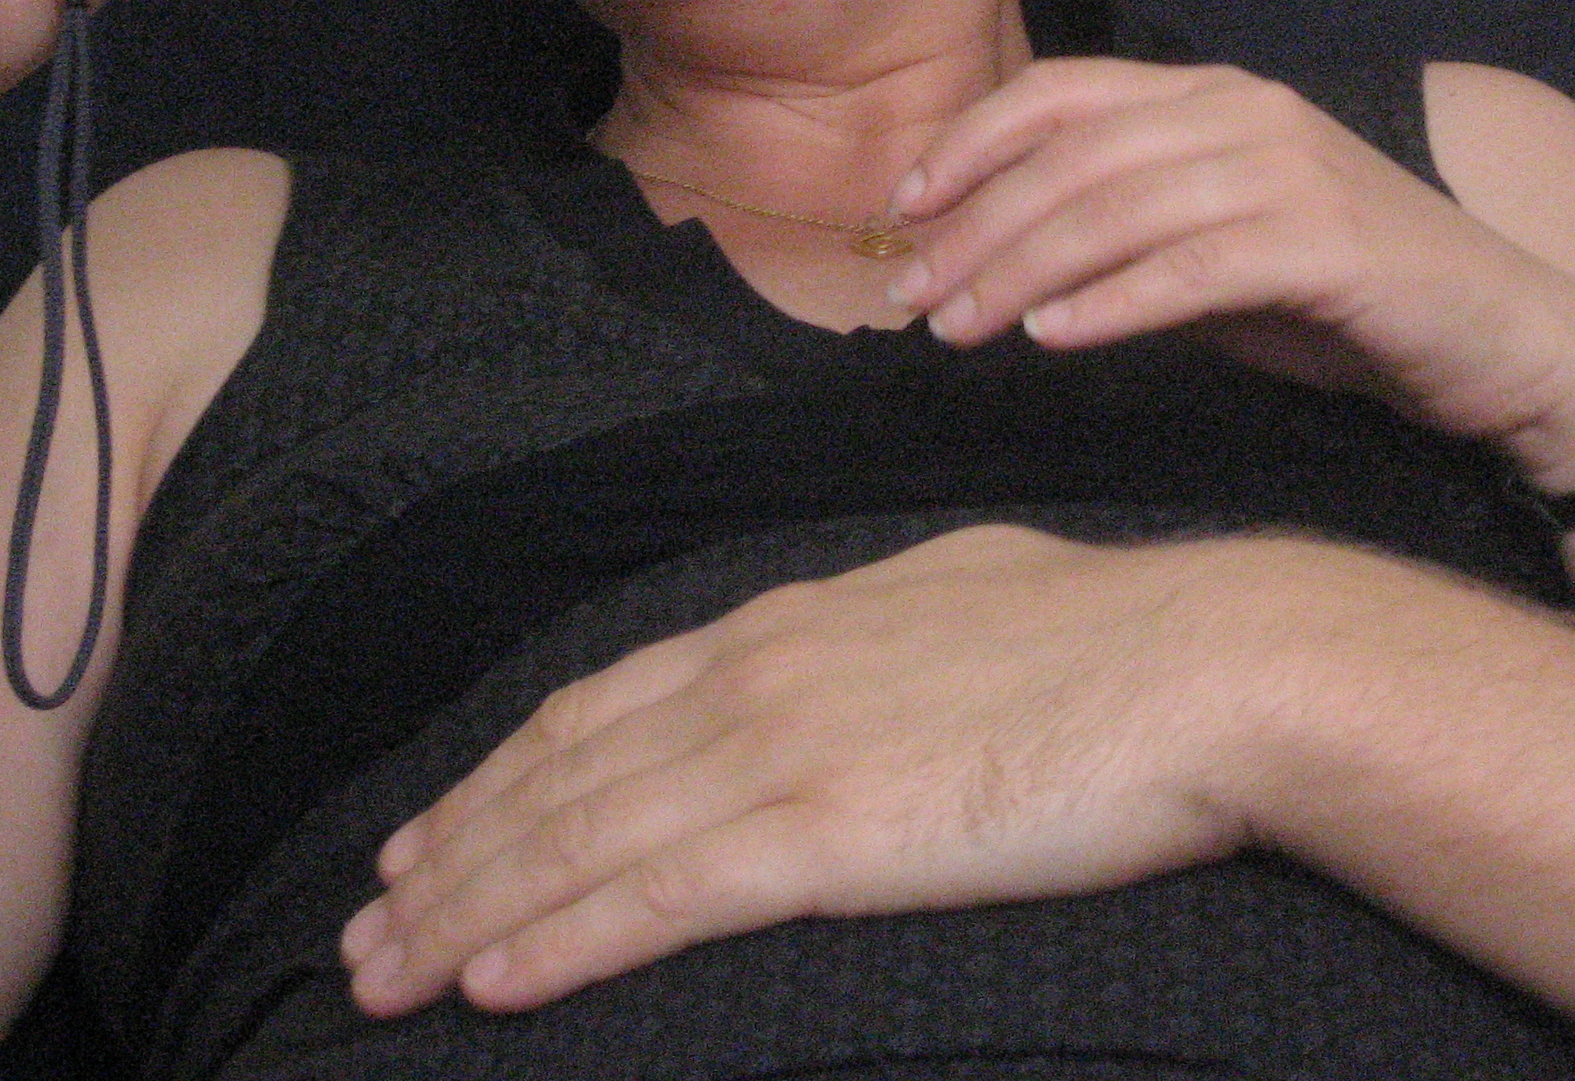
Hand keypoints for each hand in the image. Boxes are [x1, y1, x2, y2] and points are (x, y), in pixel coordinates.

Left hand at [341, 526, 1267, 1016]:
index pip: (606, 702)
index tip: (435, 827)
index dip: (505, 772)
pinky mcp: (829, 832)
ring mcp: (788, 750)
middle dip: (450, 853)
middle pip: (563, 774)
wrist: (1209, 663)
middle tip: (365, 922)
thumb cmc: (1120, 638)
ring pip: (583, 837)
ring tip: (384, 970)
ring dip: (467, 908)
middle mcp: (763, 675)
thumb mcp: (972, 592)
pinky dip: (560, 937)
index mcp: (799, 619)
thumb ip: (886, 626)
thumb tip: (867, 642)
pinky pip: (658, 895)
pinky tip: (492, 981)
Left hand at [885, 58, 1574, 488]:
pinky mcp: (1330, 245)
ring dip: (1022, 268)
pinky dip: (1114, 301)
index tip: (903, 209)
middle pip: (1075, 154)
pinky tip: (1053, 337)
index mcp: (1221, 96)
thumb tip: (1004, 266)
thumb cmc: (1357, 304)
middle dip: (977, 224)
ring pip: (1120, 206)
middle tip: (911, 299)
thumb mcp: (1226, 259)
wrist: (1509, 338)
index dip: (972, 141)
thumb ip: (1133, 241)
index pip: (1066, 92)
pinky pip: (1194, 266)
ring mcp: (1294, 172)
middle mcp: (1251, 113)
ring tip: (959, 327)